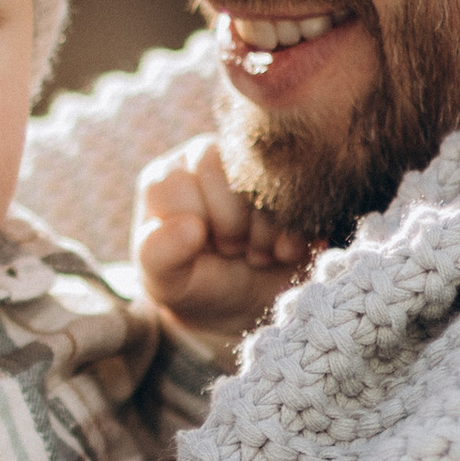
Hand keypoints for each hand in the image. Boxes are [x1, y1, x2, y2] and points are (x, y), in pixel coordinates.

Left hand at [134, 136, 317, 343]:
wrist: (244, 303)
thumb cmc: (196, 283)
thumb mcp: (167, 280)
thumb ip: (158, 254)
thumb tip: (189, 226)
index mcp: (167, 178)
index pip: (176, 183)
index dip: (194, 225)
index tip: (201, 251)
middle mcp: (207, 157)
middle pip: (225, 172)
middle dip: (233, 226)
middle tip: (233, 252)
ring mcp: (252, 163)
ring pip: (265, 178)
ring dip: (265, 230)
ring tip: (257, 255)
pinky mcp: (292, 179)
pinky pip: (302, 191)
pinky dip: (295, 231)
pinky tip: (283, 252)